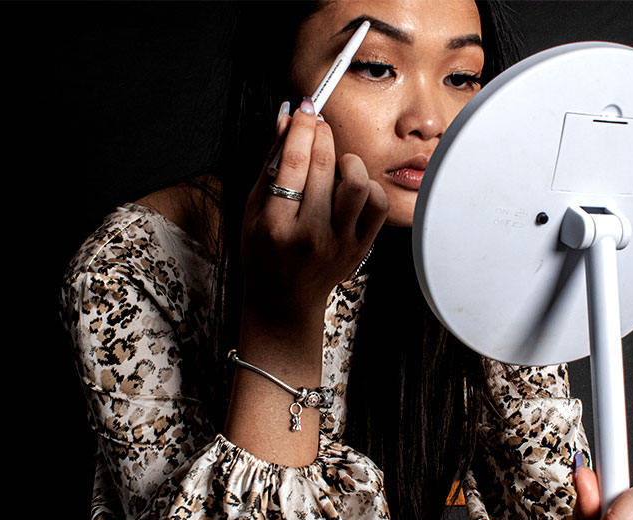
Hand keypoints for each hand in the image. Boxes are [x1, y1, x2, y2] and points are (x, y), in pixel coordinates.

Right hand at [241, 98, 387, 332]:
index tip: (305, 107)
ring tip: (335, 162)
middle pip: (325, 165)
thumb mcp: (254, 208)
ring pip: (358, 183)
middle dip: (322, 132)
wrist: (283, 299)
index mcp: (276, 225)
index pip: (293, 162)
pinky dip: (369, 186)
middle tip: (316, 123)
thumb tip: (286, 117)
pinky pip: (378, 204)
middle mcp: (310, 235)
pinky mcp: (361, 248)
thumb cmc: (263, 250)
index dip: (301, 126)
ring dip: (348, 160)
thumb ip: (271, 162)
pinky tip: (352, 186)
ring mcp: (339, 243)